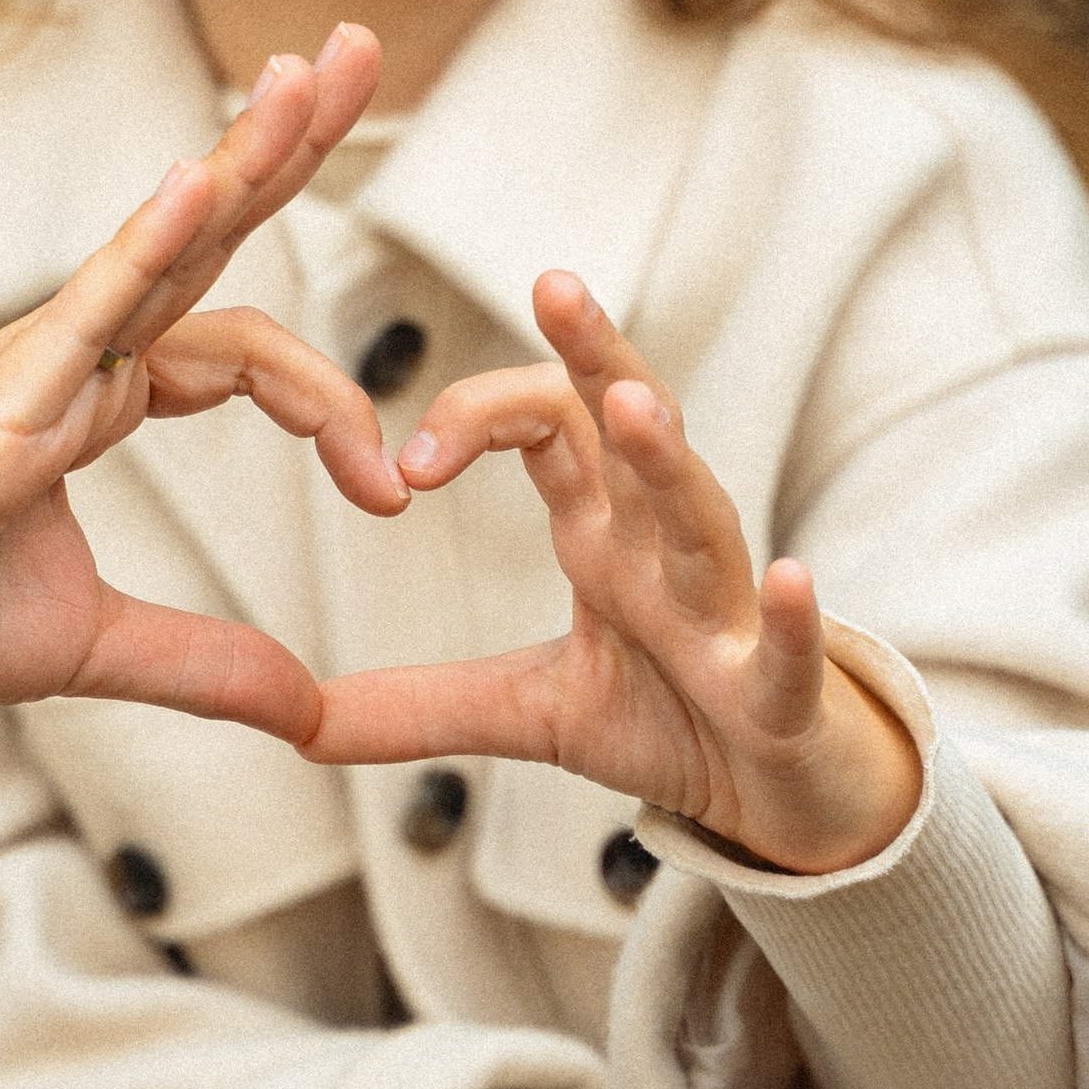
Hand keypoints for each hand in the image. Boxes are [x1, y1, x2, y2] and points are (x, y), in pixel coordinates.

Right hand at [0, 27, 403, 753]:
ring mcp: (28, 367)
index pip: (237, 349)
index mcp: (88, 397)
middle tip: (360, 47)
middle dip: (287, 143)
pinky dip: (147, 242)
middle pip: (202, 231)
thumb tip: (312, 714)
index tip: (388, 491)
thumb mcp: (89, 649)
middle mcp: (66, 358)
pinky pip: (87, 307)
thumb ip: (202, 663)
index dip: (328, 405)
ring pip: (159, 243)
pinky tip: (202, 179)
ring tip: (312, 71)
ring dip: (242, 153)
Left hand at [306, 271, 919, 871]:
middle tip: (553, 285)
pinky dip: (789, 614)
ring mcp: (728, 614)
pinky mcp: (784, 694)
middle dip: (598, 354)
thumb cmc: (670, 719)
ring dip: (670, 461)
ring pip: (701, 515)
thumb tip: (299, 723)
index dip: (476, 419)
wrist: (781, 803)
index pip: (546, 425)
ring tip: (635, 407)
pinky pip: (789, 647)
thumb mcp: (528, 711)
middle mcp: (666, 548)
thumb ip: (419, 705)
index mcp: (606, 531)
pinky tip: (789, 574)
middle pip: (632, 427)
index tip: (404, 466)